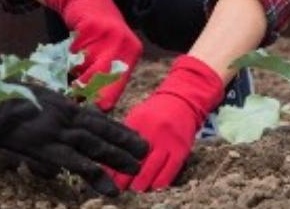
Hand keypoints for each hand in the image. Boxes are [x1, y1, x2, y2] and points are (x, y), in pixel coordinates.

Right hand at [0, 82, 148, 196]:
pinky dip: (90, 171)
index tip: (133, 136)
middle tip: (145, 151)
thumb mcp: (25, 102)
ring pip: (93, 144)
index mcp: (59, 103)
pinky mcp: (41, 145)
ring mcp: (53, 129)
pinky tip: (104, 182)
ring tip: (135, 168)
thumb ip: (42, 118)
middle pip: (100, 130)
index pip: (94, 117)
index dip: (115, 127)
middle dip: (124, 141)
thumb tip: (52, 143)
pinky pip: (71, 160)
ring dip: (116, 156)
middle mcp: (61, 115)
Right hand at [44, 0, 142, 110]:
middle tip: (73, 91)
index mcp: (131, 56)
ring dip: (75, 72)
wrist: (89, 0)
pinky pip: (75, 53)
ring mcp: (109, 35)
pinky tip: (74, 48)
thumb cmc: (99, 35)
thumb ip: (106, 79)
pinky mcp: (92, 27)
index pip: (114, 91)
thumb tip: (95, 110)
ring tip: (75, 66)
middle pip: (100, 82)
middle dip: (83, 90)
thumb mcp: (110, 56)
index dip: (97, 102)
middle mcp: (124, 46)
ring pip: (85, 68)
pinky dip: (70, 55)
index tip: (84, 107)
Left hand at [114, 55, 222, 191]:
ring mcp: (168, 141)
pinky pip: (170, 171)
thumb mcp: (136, 117)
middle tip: (119, 186)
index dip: (113, 165)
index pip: (121, 148)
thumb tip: (108, 156)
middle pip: (136, 161)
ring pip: (152, 169)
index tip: (108, 176)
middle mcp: (153, 131)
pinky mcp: (181, 149)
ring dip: (142, 182)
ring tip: (135, 188)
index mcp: (138, 122)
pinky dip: (161, 181)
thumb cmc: (154, 113)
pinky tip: (154, 186)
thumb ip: (123, 134)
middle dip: (126, 177)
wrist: (181, 101)